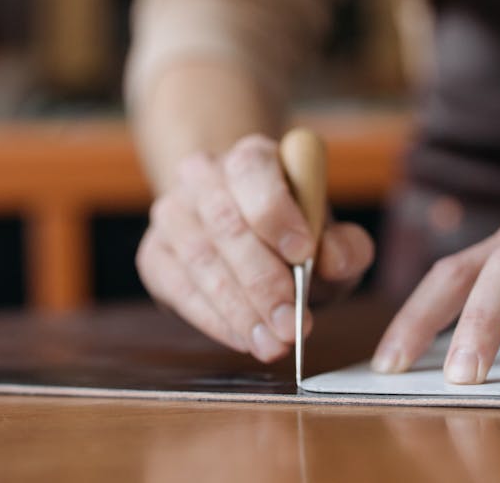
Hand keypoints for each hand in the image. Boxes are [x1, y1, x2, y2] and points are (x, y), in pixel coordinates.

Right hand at [136, 133, 373, 361]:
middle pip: (225, 221)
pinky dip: (212, 318)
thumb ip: (345, 246)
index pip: (252, 170)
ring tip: (272, 342)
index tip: (303, 253)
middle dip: (261, 280)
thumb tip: (332, 259)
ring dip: (238, 308)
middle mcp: (203, 175)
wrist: (244, 232)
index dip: (275, 212)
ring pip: (199, 257)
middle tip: (291, 324)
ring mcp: (172, 212)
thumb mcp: (331, 236)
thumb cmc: (294, 234)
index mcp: (251, 156)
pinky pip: (177, 287)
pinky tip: (243, 338)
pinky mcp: (154, 253)